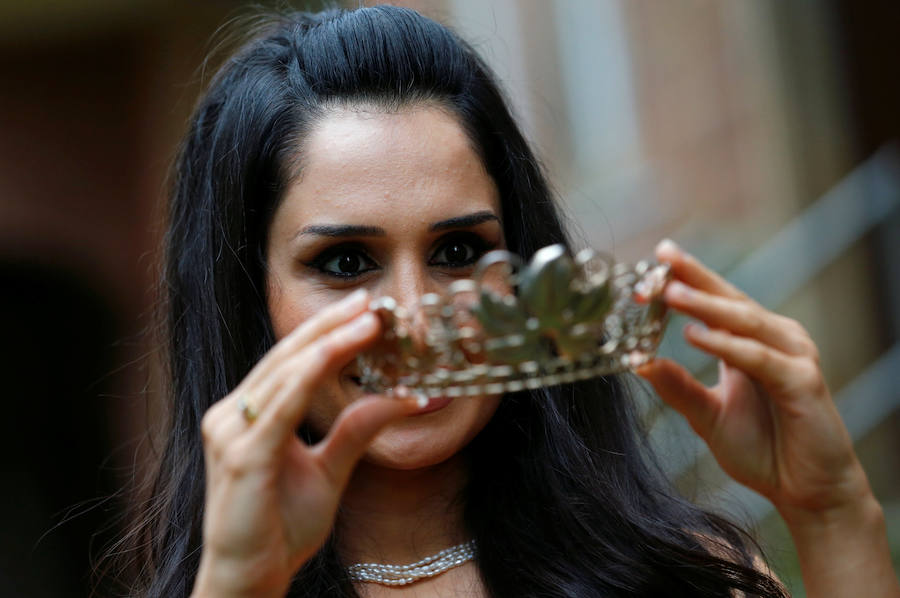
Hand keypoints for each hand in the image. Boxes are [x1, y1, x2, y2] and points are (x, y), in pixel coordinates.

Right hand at [192, 290, 419, 597]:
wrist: (249, 577)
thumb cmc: (280, 527)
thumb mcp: (330, 470)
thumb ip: (358, 430)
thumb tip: (403, 397)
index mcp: (248, 415)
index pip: (291, 362)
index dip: (326, 331)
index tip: (364, 308)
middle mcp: (232, 415)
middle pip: (287, 357)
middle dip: (330, 325)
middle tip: (368, 300)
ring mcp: (231, 432)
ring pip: (286, 373)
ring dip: (329, 342)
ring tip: (366, 320)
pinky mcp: (242, 455)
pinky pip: (282, 406)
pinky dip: (313, 376)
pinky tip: (340, 353)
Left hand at [637, 240, 871, 520]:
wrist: (807, 492)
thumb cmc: (762, 449)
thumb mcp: (707, 415)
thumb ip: (677, 387)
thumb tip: (638, 360)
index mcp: (751, 342)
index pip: (716, 301)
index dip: (687, 278)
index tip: (654, 259)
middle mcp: (775, 340)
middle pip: (729, 299)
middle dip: (693, 276)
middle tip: (661, 256)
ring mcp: (793, 357)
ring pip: (744, 322)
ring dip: (706, 305)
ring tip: (670, 292)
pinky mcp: (803, 382)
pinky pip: (758, 358)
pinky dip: (727, 345)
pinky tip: (695, 334)